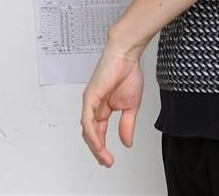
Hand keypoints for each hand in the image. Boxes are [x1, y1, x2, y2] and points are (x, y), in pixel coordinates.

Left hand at [81, 44, 143, 167]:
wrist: (126, 56)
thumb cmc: (127, 73)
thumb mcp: (131, 107)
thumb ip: (127, 125)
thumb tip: (126, 142)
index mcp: (103, 108)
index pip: (99, 132)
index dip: (102, 147)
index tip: (109, 160)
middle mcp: (94, 106)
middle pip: (90, 133)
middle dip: (97, 150)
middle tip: (106, 162)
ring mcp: (90, 102)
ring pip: (87, 129)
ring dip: (95, 145)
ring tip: (103, 157)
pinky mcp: (90, 97)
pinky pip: (88, 119)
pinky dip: (92, 133)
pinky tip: (98, 143)